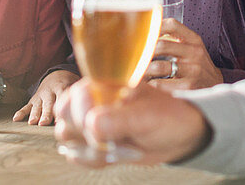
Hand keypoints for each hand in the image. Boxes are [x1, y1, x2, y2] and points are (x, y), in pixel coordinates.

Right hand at [14, 69, 78, 124]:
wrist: (56, 75)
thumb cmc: (70, 84)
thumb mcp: (76, 84)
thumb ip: (82, 94)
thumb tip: (91, 106)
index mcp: (62, 87)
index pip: (62, 97)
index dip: (61, 107)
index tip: (61, 119)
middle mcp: (50, 92)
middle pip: (48, 104)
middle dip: (46, 114)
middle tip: (44, 123)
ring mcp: (40, 96)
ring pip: (37, 106)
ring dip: (35, 114)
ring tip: (32, 123)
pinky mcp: (33, 100)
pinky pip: (26, 106)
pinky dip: (21, 112)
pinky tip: (16, 119)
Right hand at [55, 79, 211, 166]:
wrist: (179, 136)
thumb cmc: (167, 116)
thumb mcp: (148, 116)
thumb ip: (120, 120)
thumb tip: (91, 124)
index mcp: (105, 84)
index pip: (75, 95)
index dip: (82, 113)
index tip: (99, 125)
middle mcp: (94, 101)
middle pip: (64, 117)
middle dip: (83, 133)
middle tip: (110, 138)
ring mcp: (92, 122)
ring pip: (68, 137)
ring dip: (89, 149)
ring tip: (117, 147)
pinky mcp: (95, 143)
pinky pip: (78, 155)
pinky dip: (93, 160)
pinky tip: (116, 154)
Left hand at [142, 19, 221, 90]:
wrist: (215, 87)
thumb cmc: (197, 66)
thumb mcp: (192, 49)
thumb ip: (175, 40)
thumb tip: (145, 34)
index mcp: (194, 40)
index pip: (172, 25)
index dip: (154, 27)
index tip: (142, 34)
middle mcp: (195, 53)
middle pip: (161, 46)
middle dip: (144, 52)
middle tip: (134, 57)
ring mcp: (192, 70)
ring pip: (159, 67)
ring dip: (143, 70)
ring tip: (137, 72)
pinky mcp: (188, 87)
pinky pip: (160, 84)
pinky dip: (150, 85)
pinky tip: (147, 85)